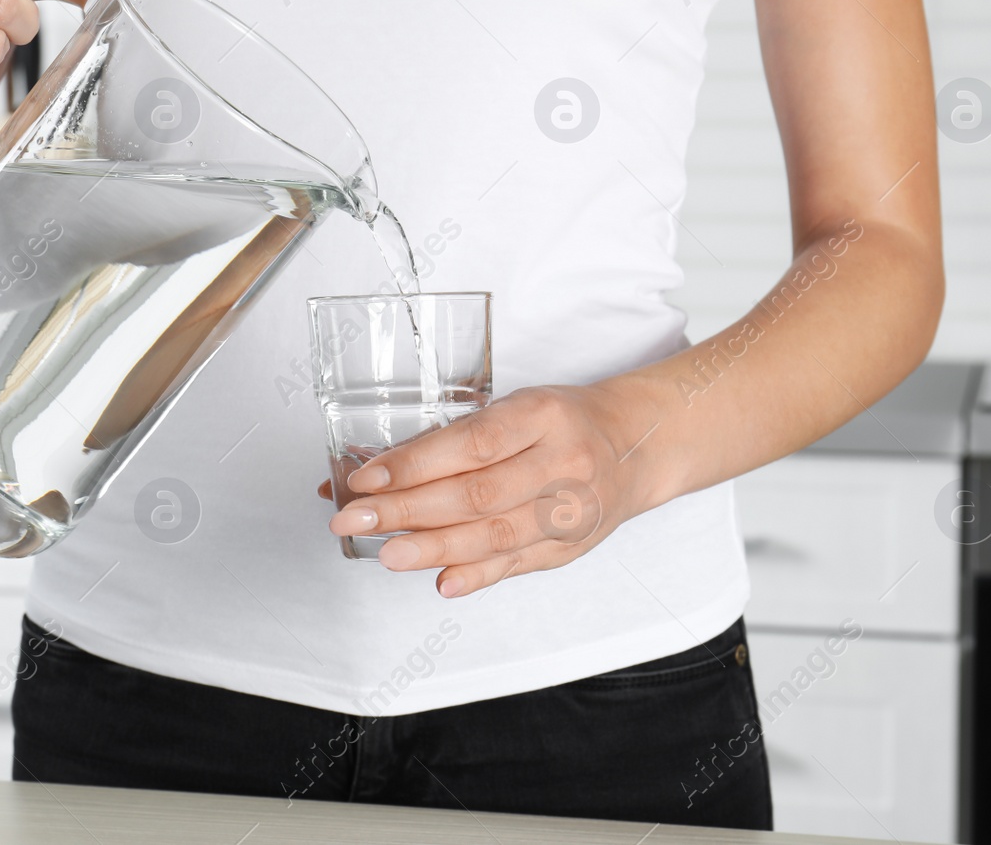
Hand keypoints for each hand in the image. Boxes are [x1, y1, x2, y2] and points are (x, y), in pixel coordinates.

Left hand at [324, 384, 671, 597]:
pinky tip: (442, 581)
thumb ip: (453, 441)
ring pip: (495, 535)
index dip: (413, 465)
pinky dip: (477, 575)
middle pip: (476, 494)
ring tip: (386, 554)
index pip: (470, 444)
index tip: (365, 479)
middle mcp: (562, 462)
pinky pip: (518, 564)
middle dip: (406, 511)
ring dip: (433, 548)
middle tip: (354, 520)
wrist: (636, 447)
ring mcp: (571, 510)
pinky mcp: (570, 546)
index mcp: (541, 415)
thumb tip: (372, 473)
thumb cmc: (562, 422)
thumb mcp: (516, 408)